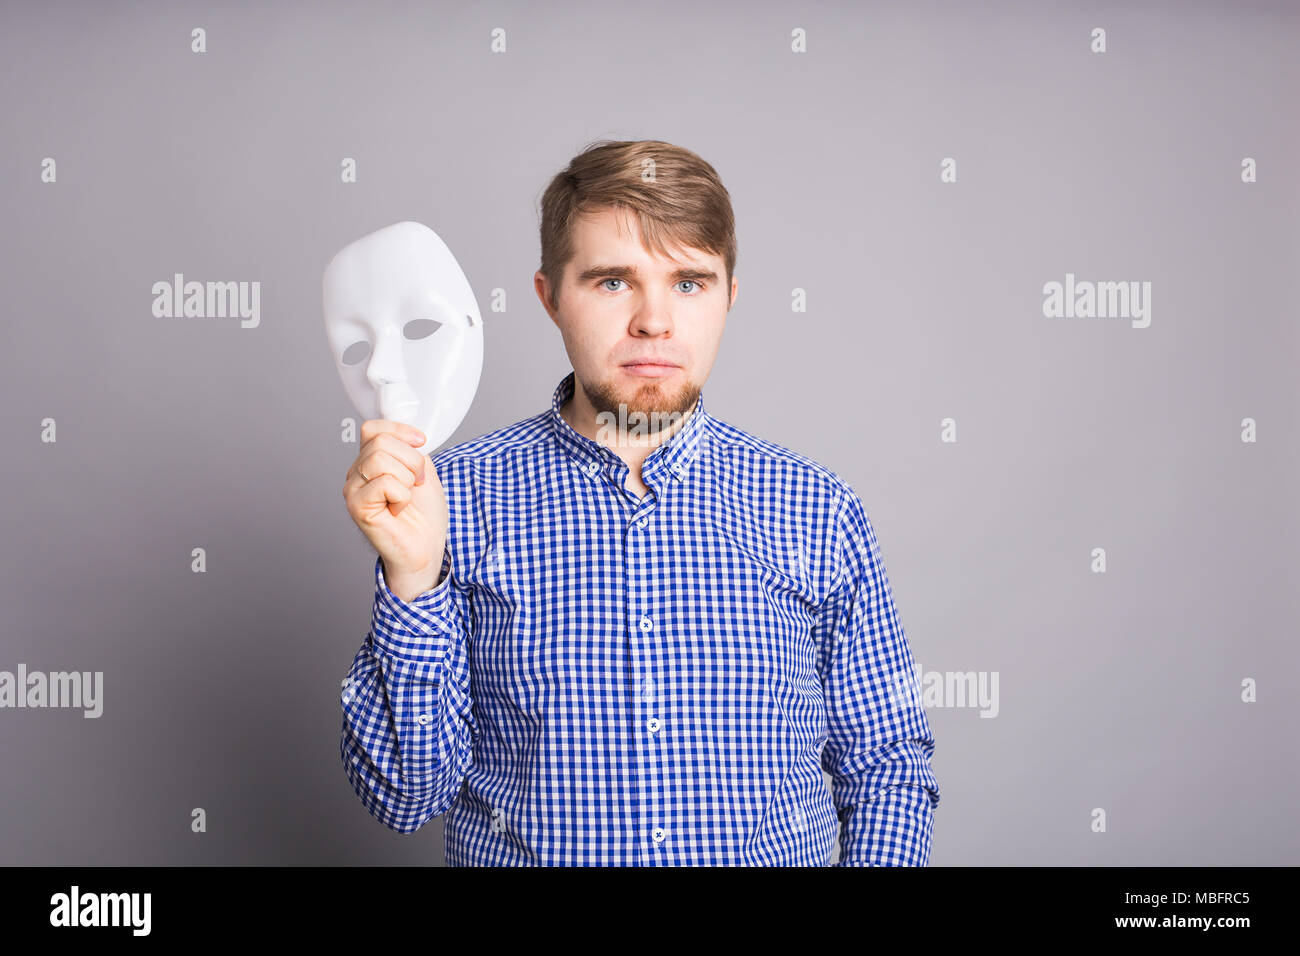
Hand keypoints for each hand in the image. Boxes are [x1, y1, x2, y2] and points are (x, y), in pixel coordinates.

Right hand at [343, 420, 447, 596]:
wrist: (426, 546)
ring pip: (381, 460)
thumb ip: (411, 449)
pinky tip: (398, 510)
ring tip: (406, 497)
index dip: (400, 431)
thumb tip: (407, 434)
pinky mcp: (357, 507)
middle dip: (412, 461)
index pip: (373, 428)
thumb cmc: (424, 514)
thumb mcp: (423, 470)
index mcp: (369, 461)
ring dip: (407, 479)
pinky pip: (384, 484)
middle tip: (416, 484)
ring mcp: (353, 490)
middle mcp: (356, 473)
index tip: (421, 444)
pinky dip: (402, 496)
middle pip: (382, 442)